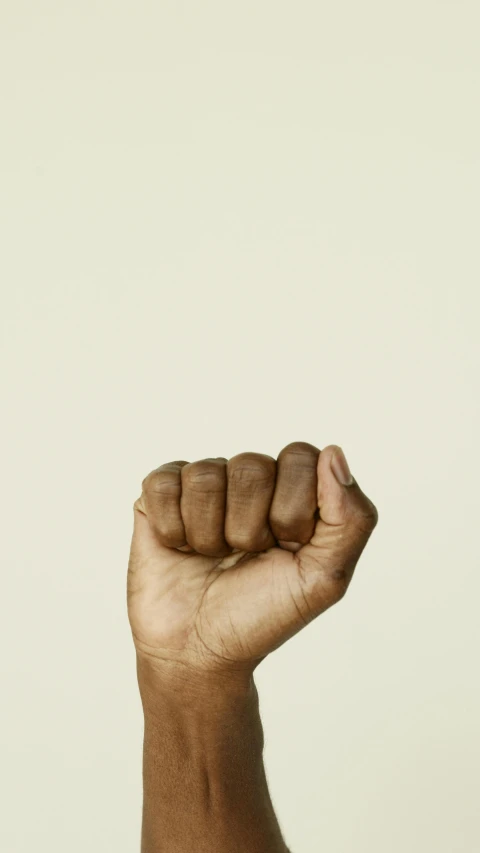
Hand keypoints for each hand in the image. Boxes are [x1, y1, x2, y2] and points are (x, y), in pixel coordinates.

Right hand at [127, 442, 377, 675]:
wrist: (198, 652)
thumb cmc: (262, 614)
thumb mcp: (324, 578)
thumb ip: (351, 519)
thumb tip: (333, 453)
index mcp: (294, 489)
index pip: (300, 456)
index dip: (292, 509)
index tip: (287, 547)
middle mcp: (250, 479)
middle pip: (251, 465)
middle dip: (249, 528)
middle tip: (245, 557)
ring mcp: (204, 483)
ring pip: (207, 476)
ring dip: (209, 534)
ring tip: (212, 556)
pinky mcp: (160, 494)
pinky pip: (164, 484)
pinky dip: (173, 528)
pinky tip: (181, 548)